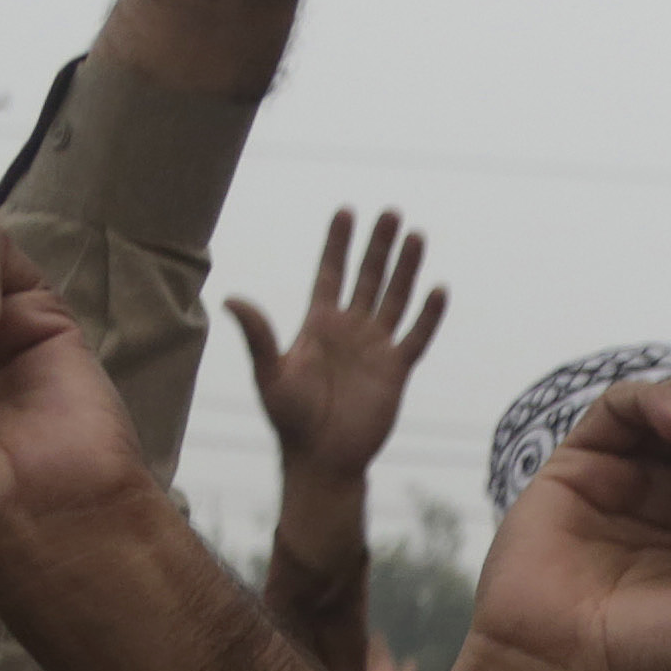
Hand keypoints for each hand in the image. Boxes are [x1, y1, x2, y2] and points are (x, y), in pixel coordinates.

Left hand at [227, 206, 448, 594]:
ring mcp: (375, 348)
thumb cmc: (290, 420)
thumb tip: (231, 299)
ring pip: (395, 298)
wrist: (322, 459)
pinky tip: (438, 289)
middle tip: (391, 212)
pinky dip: (428, 315)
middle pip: (367, 276)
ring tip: (416, 236)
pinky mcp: (396, 371)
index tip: (346, 211)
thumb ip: (257, 336)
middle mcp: (349, 330)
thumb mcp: (270, 374)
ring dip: (406, 269)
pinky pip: (416, 336)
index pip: (329, 272)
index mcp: (318, 325)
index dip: (337, 243)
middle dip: (378, 245)